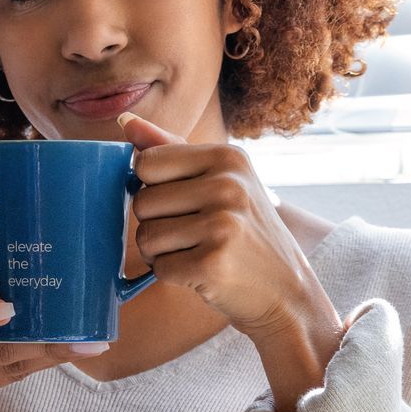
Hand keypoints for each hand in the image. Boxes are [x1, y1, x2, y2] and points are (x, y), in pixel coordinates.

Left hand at [115, 111, 337, 343]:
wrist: (286, 290)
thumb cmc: (244, 232)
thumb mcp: (221, 180)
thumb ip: (170, 149)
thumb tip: (124, 121)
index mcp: (227, 157)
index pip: (145, 163)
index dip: (152, 189)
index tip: (183, 202)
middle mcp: (228, 185)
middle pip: (141, 202)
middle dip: (155, 224)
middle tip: (194, 235)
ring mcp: (223, 224)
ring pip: (145, 237)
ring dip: (161, 253)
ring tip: (198, 252)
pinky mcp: (214, 263)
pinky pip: (159, 268)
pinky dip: (173, 276)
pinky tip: (204, 273)